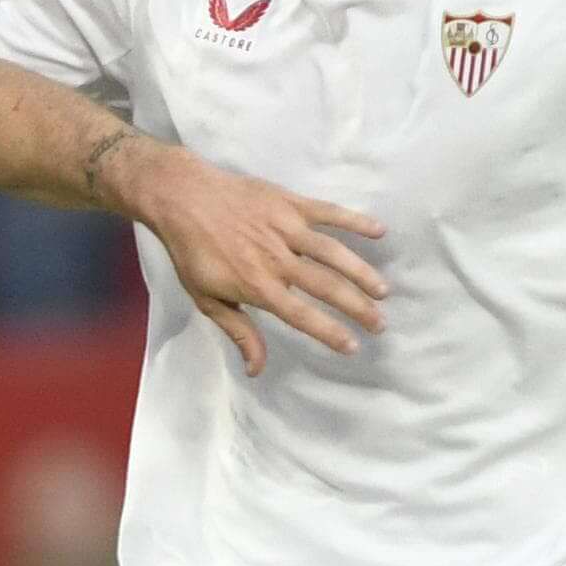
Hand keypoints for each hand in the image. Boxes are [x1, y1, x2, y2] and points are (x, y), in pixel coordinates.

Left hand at [114, 140, 386, 374]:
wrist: (182, 196)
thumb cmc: (192, 251)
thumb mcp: (206, 298)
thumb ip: (238, 331)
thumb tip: (256, 369)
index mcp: (256, 285)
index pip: (301, 314)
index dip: (329, 332)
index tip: (353, 346)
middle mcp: (276, 258)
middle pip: (326, 286)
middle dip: (356, 307)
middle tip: (379, 323)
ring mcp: (285, 227)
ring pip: (333, 252)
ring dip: (361, 272)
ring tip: (383, 291)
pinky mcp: (289, 202)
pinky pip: (328, 212)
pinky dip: (354, 220)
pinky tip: (379, 231)